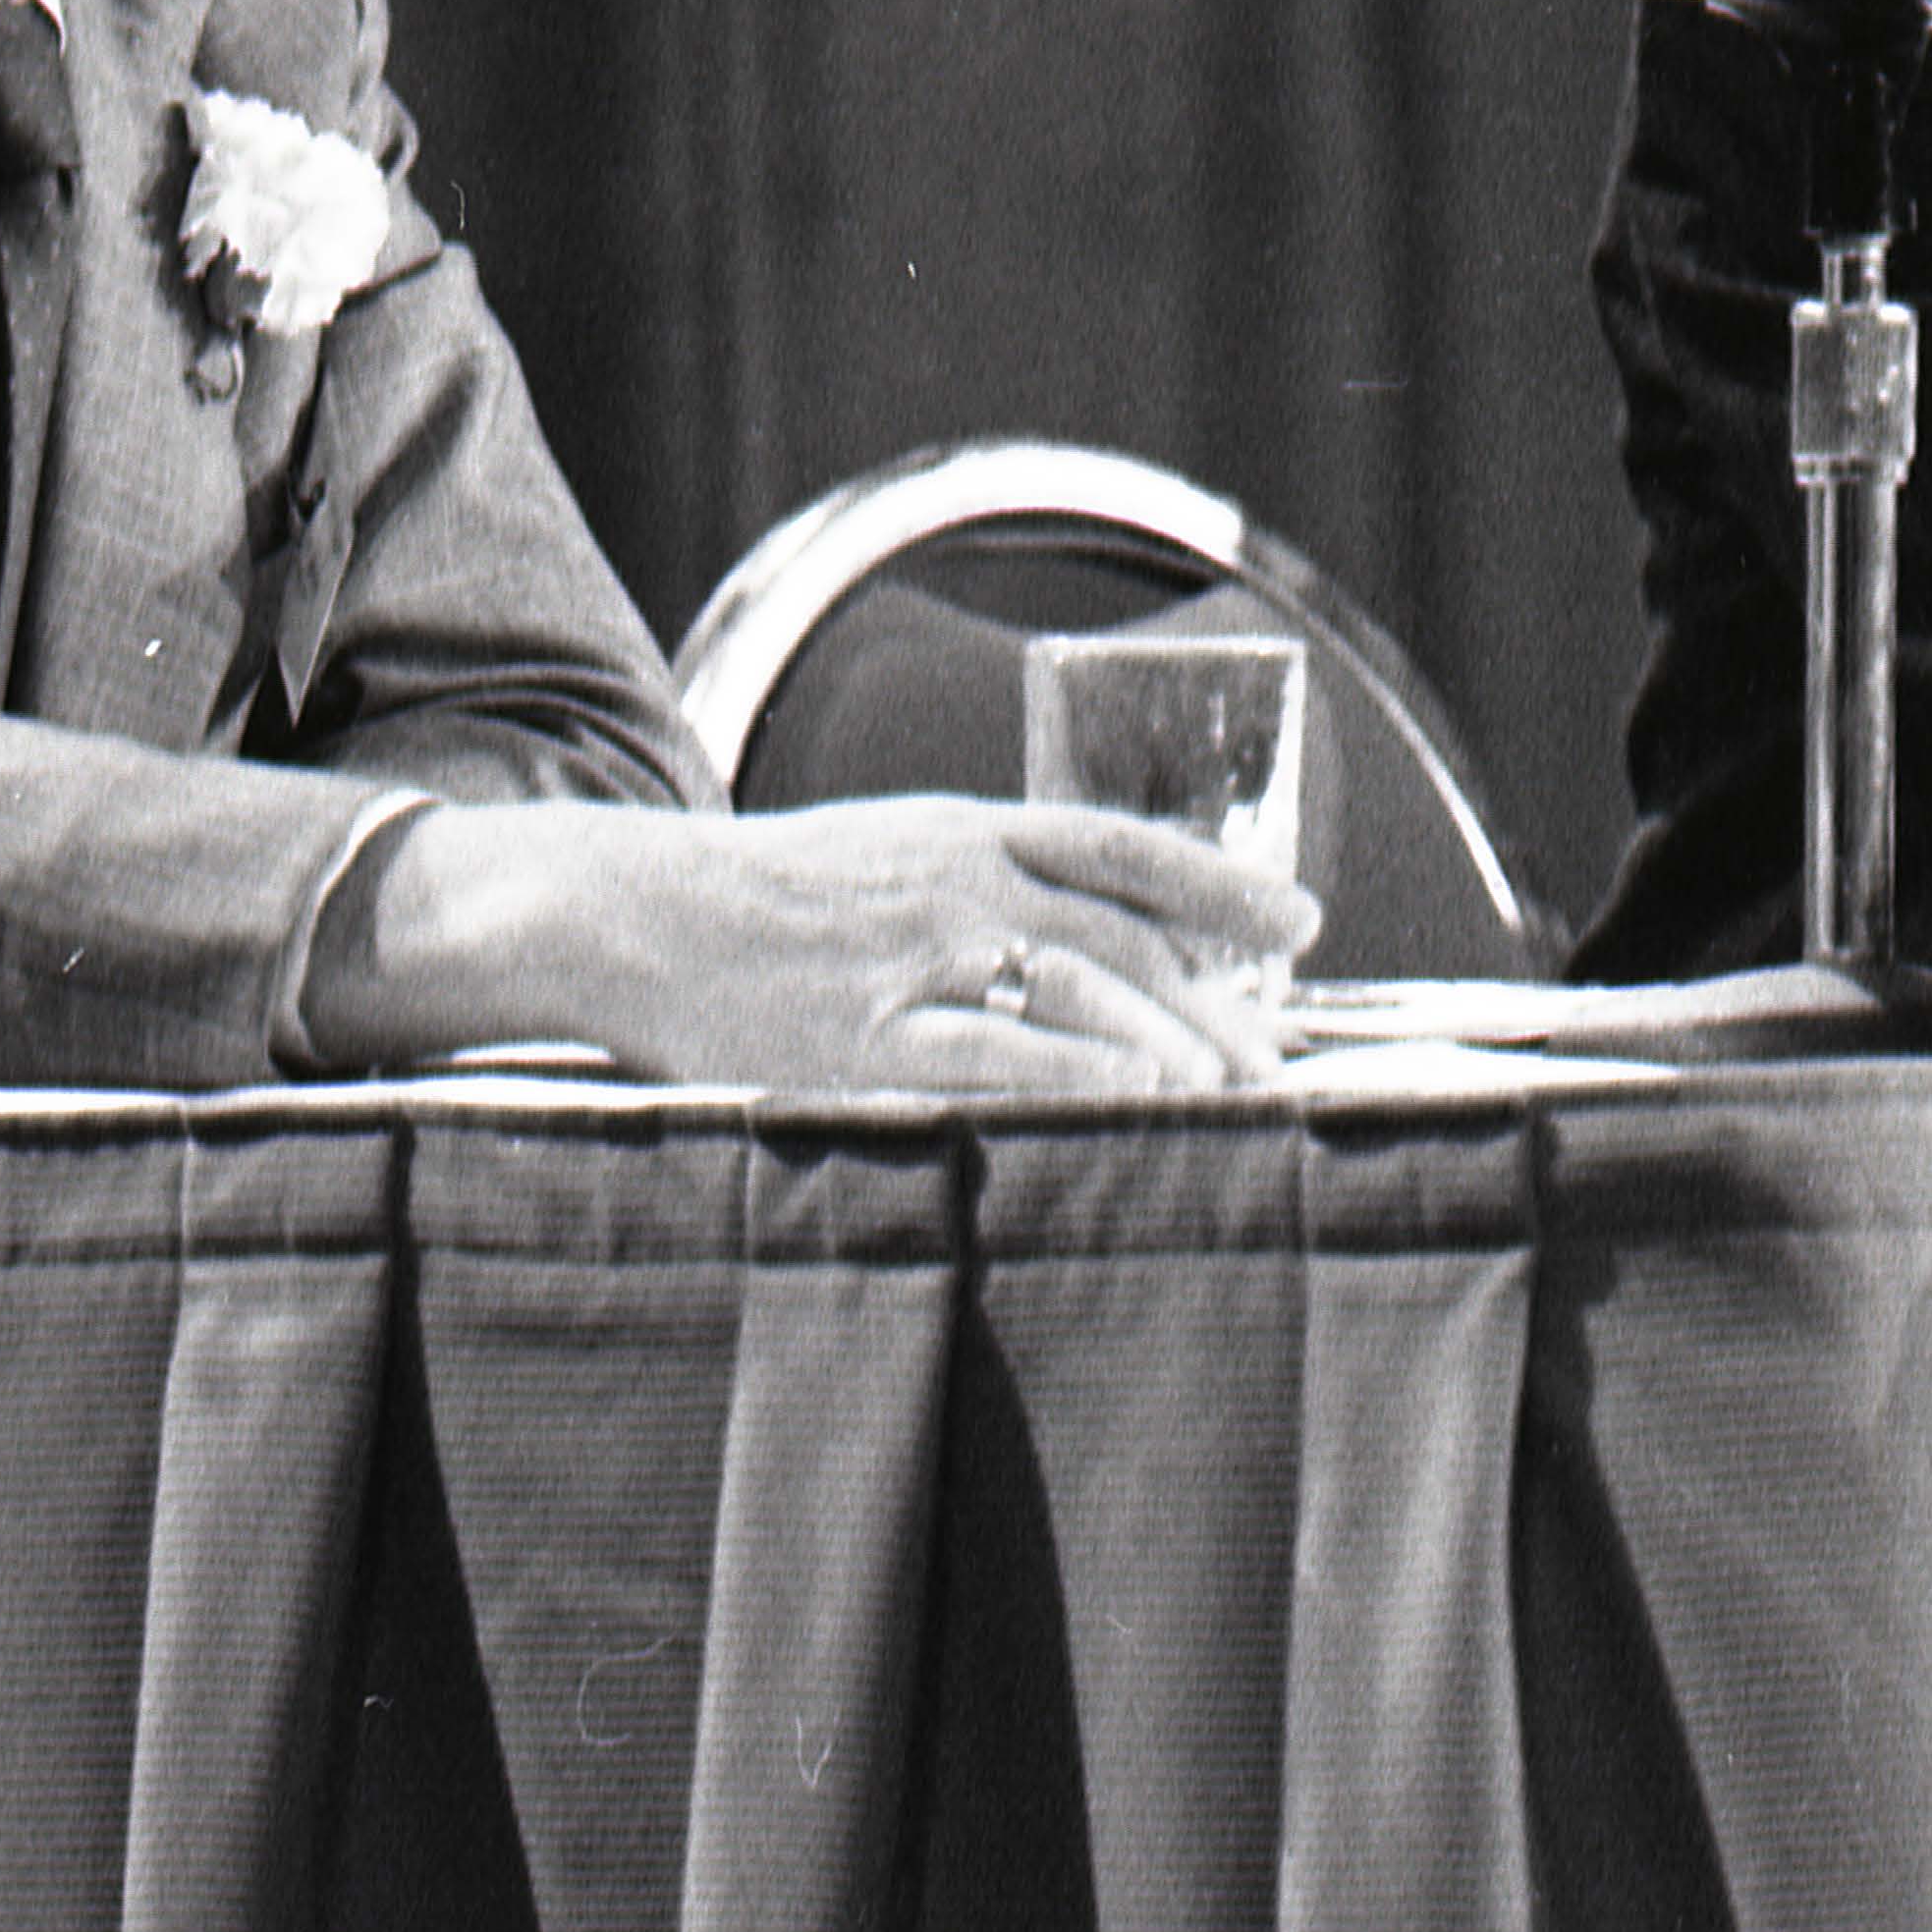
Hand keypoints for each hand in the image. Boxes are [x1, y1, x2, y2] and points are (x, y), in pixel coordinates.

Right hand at [313, 791, 1312, 1090]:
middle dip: (1210, 1000)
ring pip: (1070, 988)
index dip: (1219, 881)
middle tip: (1272, 1063)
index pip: (1119, 844)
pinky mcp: (860, 1033)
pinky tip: (1130, 1101)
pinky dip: (1071, 1077)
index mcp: (961, 830)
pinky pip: (988, 1056)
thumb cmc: (772, 899)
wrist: (629, 913)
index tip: (1301, 923)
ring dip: (1164, 1041)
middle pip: (1116, 931)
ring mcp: (907, 956)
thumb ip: (996, 885)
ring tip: (1226, 1095)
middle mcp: (950, 879)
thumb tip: (1118, 941)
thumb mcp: (892, 856)